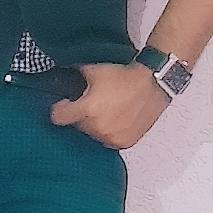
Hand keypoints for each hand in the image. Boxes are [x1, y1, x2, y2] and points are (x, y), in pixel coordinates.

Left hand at [49, 62, 169, 148]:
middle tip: (93, 103)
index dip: (60, 109)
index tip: (64, 105)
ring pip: (93, 134)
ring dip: (95, 124)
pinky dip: (110, 132)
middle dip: (81, 115)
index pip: (59, 118)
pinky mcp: (124, 142)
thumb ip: (74, 74)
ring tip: (107, 110)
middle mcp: (98, 127)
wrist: (153, 83)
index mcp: (88, 109)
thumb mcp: (95, 70)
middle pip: (77, 125)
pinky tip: (116, 119)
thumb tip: (63, 73)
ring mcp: (112, 137)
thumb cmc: (127, 77)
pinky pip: (109, 140)